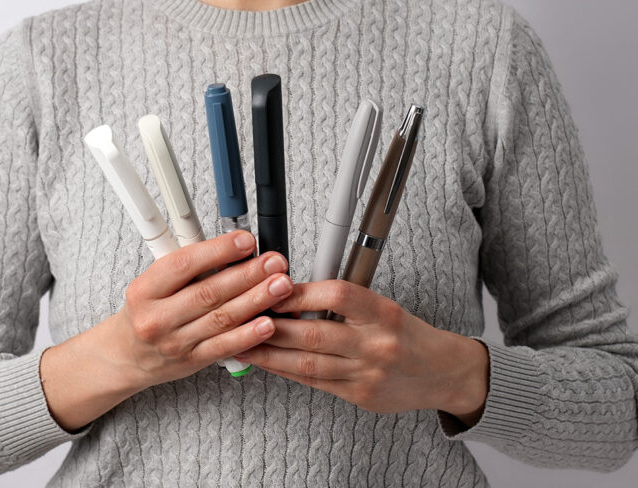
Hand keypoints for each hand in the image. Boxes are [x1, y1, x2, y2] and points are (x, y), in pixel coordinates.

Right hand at [40, 230, 292, 430]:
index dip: (219, 250)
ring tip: (281, 286)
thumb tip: (233, 246)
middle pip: (208, 292)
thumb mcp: (154, 282)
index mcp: (145, 289)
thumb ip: (189, 265)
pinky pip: (225, 347)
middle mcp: (157, 317)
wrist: (126, 355)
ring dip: (256, 300)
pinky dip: (249, 335)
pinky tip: (269, 323)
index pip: (184, 264)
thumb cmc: (147, 310)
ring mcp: (175, 342)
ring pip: (221, 318)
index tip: (246, 240)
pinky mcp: (192, 361)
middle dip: (247, 275)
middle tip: (274, 262)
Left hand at [233, 280, 488, 425]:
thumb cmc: (408, 334)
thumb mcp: (384, 307)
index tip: (274, 289)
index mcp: (384, 313)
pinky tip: (269, 363)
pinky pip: (315, 382)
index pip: (338, 295)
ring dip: (270, 354)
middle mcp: (377, 344)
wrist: (442, 372)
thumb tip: (293, 293)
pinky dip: (288, 371)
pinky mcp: (359, 396)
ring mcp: (367, 374)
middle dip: (273, 326)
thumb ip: (344, 302)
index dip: (301, 292)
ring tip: (243, 343)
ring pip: (308, 363)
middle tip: (244, 316)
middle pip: (314, 333)